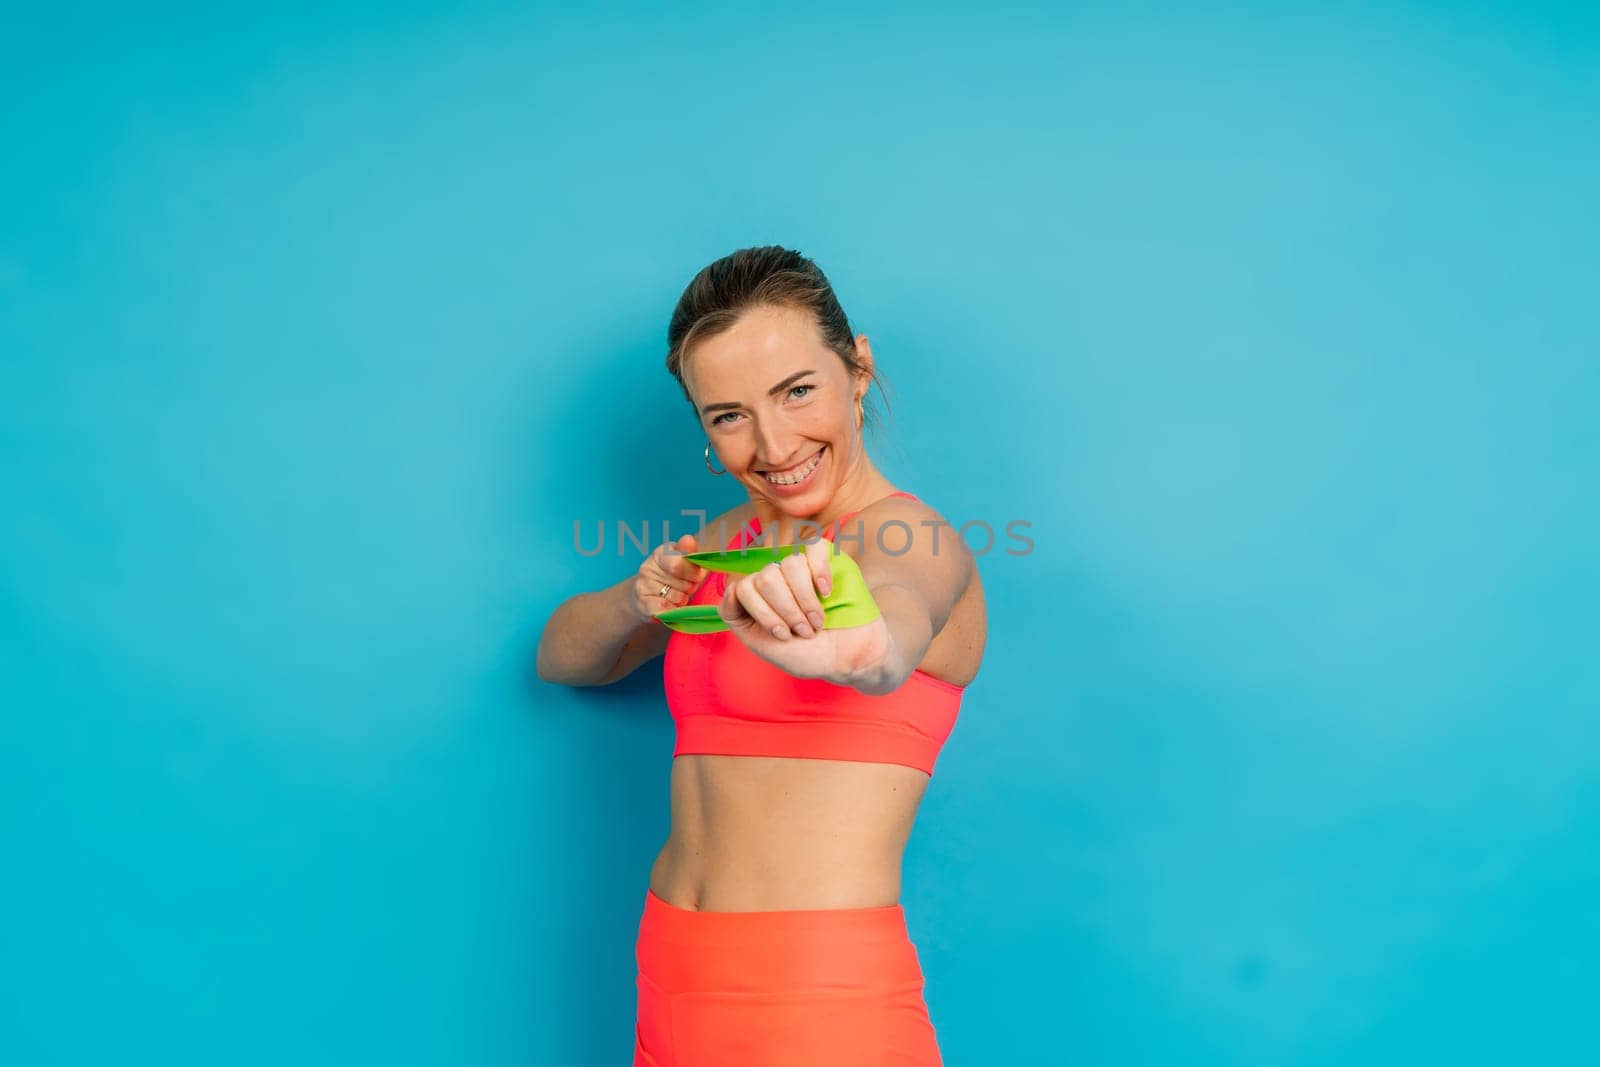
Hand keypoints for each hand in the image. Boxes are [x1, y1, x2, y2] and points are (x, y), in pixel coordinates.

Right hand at [631, 534, 707, 621]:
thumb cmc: (672, 577)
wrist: (646, 597)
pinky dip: (673, 611)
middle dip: (690, 588)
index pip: (678, 564)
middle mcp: (648, 567)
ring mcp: (643, 585)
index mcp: (661, 552)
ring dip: (683, 600)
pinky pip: (666, 610)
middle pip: (683, 583)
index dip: (694, 573)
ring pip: (677, 598)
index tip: (699, 576)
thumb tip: (688, 539)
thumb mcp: (683, 561)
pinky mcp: (641, 604)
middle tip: (686, 587)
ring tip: (676, 596)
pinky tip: (671, 607)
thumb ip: (690, 552)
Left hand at [716, 540, 894, 685]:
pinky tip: (826, 591)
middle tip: (803, 631)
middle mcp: (775, 578)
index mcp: (756, 597)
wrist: (847, 659)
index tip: (782, 635)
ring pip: (790, 564)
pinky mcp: (827, 561)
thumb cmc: (805, 655)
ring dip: (805, 600)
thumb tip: (730, 586)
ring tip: (817, 621)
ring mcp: (800, 568)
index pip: (742, 587)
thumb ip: (735, 616)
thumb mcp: (760, 643)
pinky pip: (814, 548)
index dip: (763, 613)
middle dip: (786, 610)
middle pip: (766, 577)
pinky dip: (819, 571)